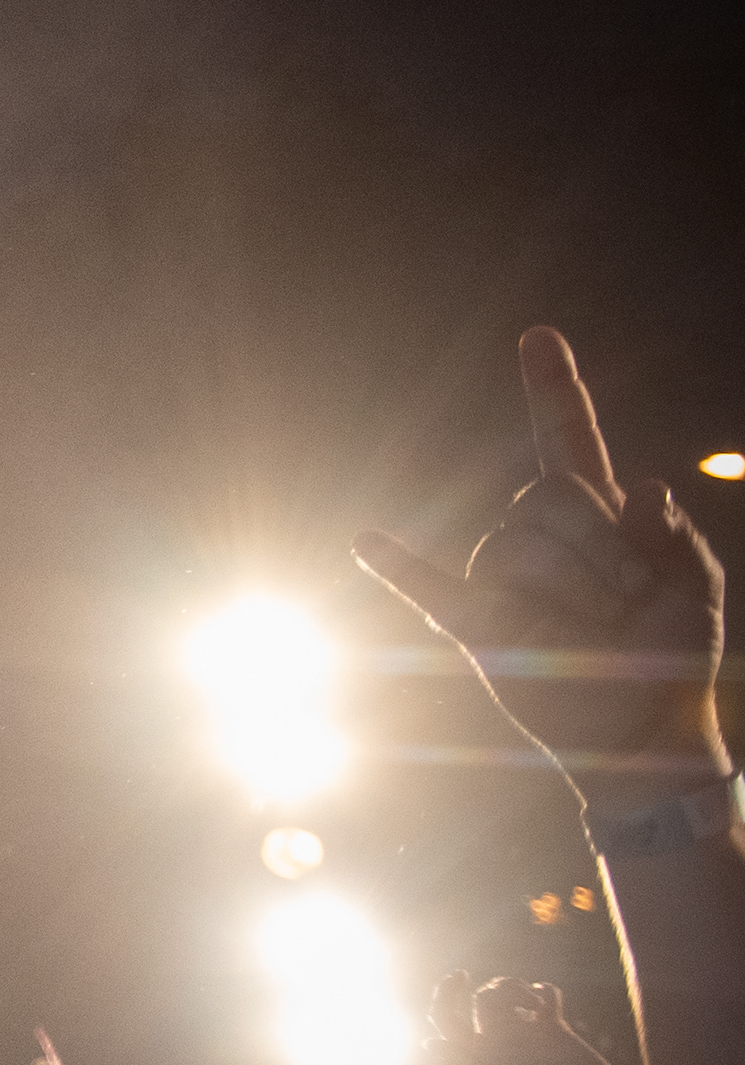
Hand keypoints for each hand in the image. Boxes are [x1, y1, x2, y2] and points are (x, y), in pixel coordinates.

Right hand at [355, 328, 728, 812]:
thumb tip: (637, 487)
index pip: (567, 438)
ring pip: (517, 544)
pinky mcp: (475, 624)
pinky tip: (367, 540)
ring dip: (572, 587)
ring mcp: (501, 578)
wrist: (645, 729)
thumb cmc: (674, 655)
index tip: (538, 335)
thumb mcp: (697, 584)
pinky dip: (396, 565)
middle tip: (628, 600)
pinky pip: (428, 587)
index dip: (553, 387)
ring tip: (594, 628)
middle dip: (600, 548)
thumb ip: (671, 533)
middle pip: (549, 496)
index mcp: (595, 517)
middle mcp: (538, 536)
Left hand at [427, 971, 640, 1064]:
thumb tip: (431, 1042)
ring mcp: (525, 1034)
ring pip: (508, 992)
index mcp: (474, 1055)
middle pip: (481, 998)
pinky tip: (548, 1004)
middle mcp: (496, 1041)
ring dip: (517, 989)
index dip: (444, 994)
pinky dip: (546, 992)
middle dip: (497, 991)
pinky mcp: (555, 1030)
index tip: (460, 976)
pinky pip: (545, 996)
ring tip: (535, 1007)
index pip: (445, 1017)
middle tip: (517, 1001)